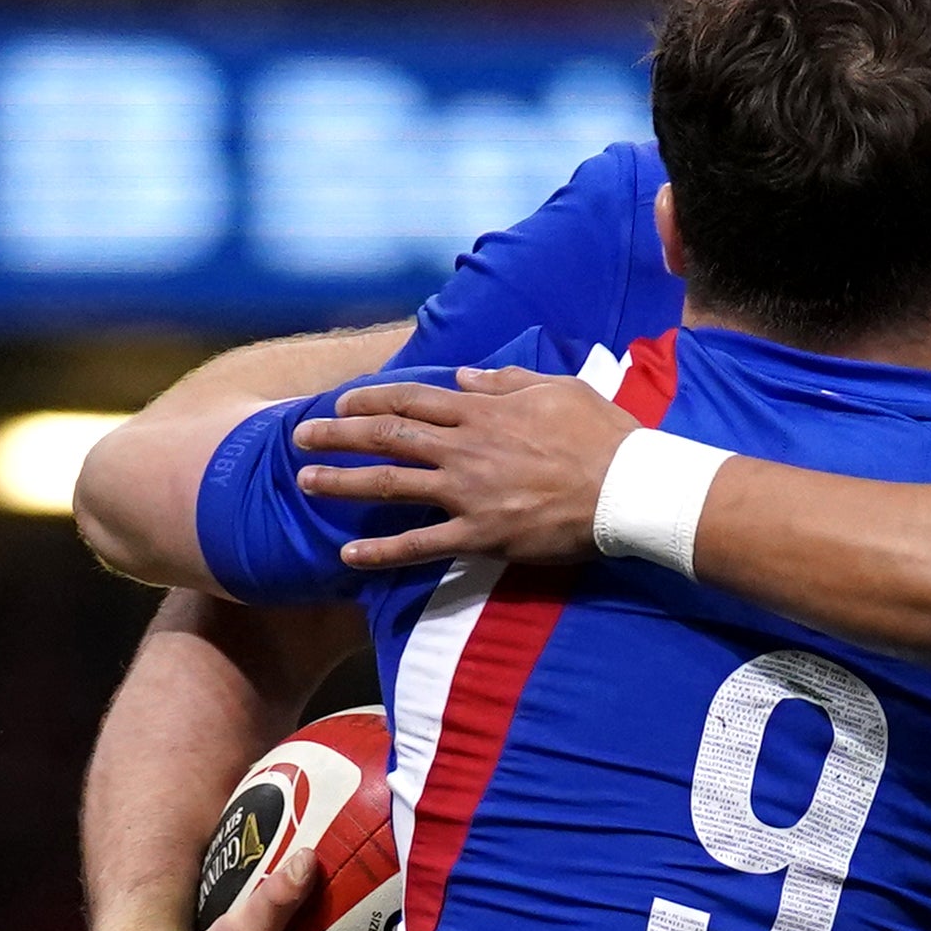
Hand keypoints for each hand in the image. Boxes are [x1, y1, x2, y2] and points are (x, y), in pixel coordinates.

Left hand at [291, 367, 635, 570]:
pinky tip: (348, 554)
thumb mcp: (557, 388)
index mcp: (483, 411)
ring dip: (343, 482)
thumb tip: (464, 376)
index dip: (371, 400)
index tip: (342, 403)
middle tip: (300, 437)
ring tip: (305, 482)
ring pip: (391, 484)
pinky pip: (421, 545)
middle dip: (338, 435)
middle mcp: (465, 448)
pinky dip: (382, 550)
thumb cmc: (603, 434)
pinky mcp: (480, 534)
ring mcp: (468, 493)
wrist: (629, 487)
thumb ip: (505, 380)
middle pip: (387, 436)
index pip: (412, 399)